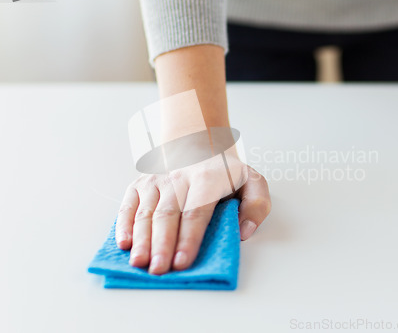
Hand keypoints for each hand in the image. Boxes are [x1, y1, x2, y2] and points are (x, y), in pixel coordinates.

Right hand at [114, 164, 270, 274]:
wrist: (197, 144)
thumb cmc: (224, 171)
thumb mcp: (252, 181)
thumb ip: (257, 205)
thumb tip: (244, 231)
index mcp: (206, 179)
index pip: (196, 212)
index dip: (188, 238)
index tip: (183, 262)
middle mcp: (177, 179)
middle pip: (168, 215)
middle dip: (162, 244)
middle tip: (159, 270)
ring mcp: (156, 181)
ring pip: (146, 212)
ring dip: (142, 239)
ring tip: (139, 263)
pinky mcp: (140, 184)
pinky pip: (128, 205)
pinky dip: (124, 224)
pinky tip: (125, 243)